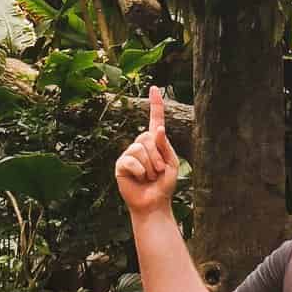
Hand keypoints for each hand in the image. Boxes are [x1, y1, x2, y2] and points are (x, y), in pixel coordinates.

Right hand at [115, 86, 178, 213]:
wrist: (154, 203)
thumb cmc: (164, 184)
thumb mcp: (171, 163)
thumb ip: (165, 146)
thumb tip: (158, 128)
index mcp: (155, 142)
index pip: (155, 119)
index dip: (155, 104)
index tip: (154, 87)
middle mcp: (140, 145)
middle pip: (147, 137)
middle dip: (157, 157)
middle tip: (158, 172)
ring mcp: (129, 154)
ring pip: (140, 149)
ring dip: (150, 167)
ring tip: (149, 177)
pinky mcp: (121, 165)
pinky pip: (131, 161)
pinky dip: (140, 172)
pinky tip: (139, 179)